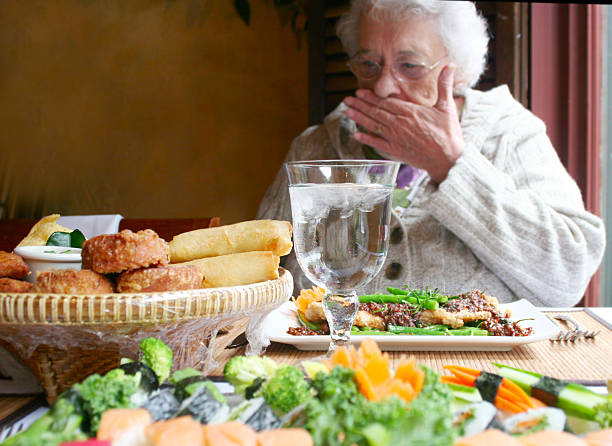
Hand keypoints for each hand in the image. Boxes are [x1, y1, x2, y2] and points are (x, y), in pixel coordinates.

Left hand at [343, 64, 464, 183]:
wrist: (447, 159)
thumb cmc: (448, 134)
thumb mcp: (447, 107)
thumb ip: (445, 85)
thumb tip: (450, 66)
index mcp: (410, 112)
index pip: (385, 102)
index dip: (371, 97)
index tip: (359, 92)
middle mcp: (399, 124)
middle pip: (376, 112)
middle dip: (360, 105)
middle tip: (347, 99)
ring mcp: (396, 138)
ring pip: (373, 126)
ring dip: (359, 118)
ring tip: (347, 112)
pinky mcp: (396, 151)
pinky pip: (377, 144)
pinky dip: (366, 139)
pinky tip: (356, 135)